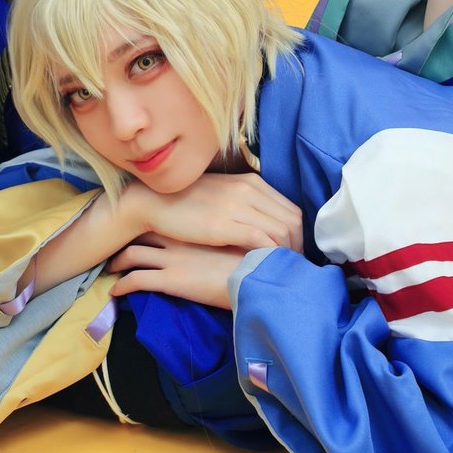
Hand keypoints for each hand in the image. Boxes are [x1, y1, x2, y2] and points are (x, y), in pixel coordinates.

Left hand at [108, 232, 245, 308]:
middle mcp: (180, 239)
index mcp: (196, 228)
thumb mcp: (244, 242)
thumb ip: (232, 237)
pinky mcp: (169, 280)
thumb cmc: (255, 261)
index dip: (152, 220)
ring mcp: (172, 258)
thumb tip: (228, 238)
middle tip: (118, 241)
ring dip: (118, 261)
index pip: (165, 217)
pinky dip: (121, 286)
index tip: (142, 223)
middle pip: (144, 231)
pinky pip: (135, 281)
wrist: (254, 277)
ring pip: (133, 254)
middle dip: (128, 236)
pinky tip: (115, 292)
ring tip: (110, 267)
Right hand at [125, 171, 302, 252]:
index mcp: (251, 182)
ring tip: (280, 270)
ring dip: (287, 254)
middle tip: (291, 265)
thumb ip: (247, 203)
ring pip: (282, 231)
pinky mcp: (224, 225)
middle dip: (297, 246)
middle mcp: (249, 190)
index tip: (293, 253)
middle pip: (292, 221)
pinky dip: (270, 255)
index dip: (298, 235)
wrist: (154, 202)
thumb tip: (269, 223)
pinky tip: (265, 266)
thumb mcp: (224, 194)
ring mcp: (237, 206)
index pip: (291, 209)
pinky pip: (261, 240)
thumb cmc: (188, 202)